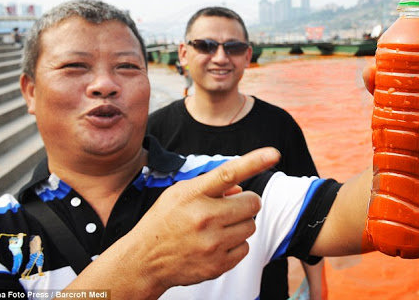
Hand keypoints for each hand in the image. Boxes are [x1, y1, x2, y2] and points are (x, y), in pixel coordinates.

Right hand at [86, 147, 280, 297]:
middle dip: (245, 204)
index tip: (274, 154)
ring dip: (240, 225)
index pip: (229, 173)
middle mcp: (204, 217)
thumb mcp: (179, 194)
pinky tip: (215, 245)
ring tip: (217, 228)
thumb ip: (211, 187)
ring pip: (251, 226)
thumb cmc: (165, 221)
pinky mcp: (218, 264)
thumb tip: (242, 190)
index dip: (254, 162)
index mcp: (193, 194)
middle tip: (229, 208)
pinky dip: (235, 245)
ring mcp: (212, 243)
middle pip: (252, 203)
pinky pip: (245, 248)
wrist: (144, 261)